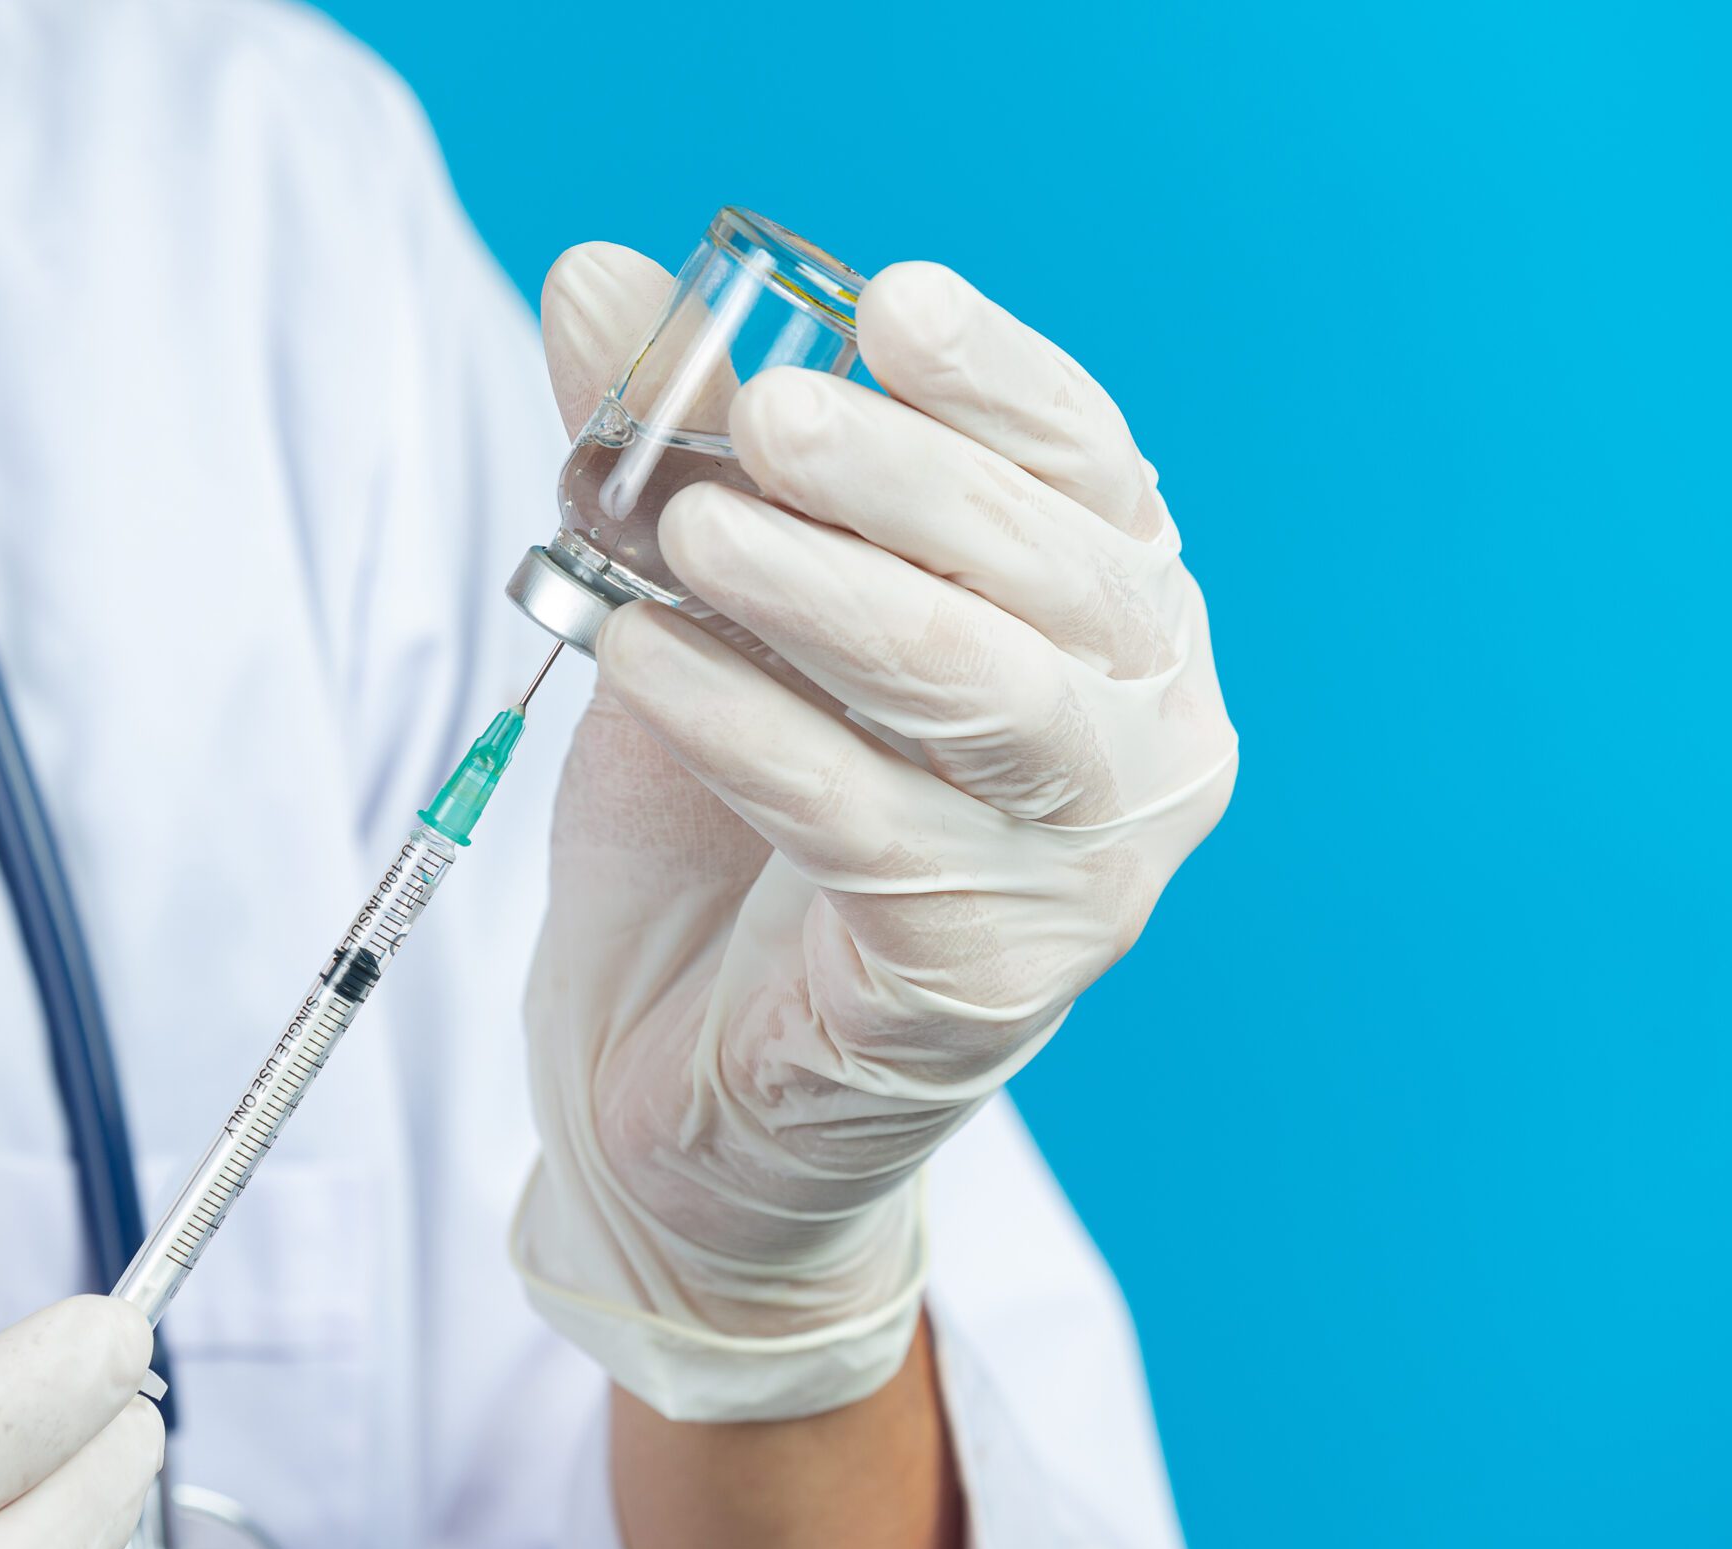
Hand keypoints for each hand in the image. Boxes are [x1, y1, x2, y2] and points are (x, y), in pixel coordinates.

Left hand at [515, 245, 1237, 1421]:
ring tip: (688, 527)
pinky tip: (640, 657)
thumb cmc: (717, 838)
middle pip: (1053, 570)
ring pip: (986, 692)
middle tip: (762, 417)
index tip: (888, 306)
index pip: (1088, 472)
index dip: (999, 384)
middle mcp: (1137, 738)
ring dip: (833, 595)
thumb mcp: (698, 616)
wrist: (674, 1089)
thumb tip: (594, 278)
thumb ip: (671, 453)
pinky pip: (867, 824)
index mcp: (1099, 625)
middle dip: (902, 479)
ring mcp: (1081, 869)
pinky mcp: (985, 979)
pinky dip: (749, 726)